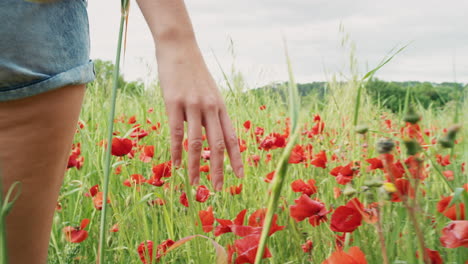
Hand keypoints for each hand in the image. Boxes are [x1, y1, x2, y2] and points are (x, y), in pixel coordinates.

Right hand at [156, 43, 243, 190]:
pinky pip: (176, 132)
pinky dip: (176, 151)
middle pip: (217, 145)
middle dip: (218, 169)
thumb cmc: (194, 72)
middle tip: (218, 189)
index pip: (232, 138)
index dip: (237, 158)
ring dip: (195, 166)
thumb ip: (210, 113)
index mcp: (221, 107)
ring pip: (196, 142)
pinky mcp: (174, 102)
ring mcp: (193, 105)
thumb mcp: (209, 92)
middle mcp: (211, 108)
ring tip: (195, 184)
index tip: (240, 176)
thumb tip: (205, 135)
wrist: (179, 47)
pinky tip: (175, 164)